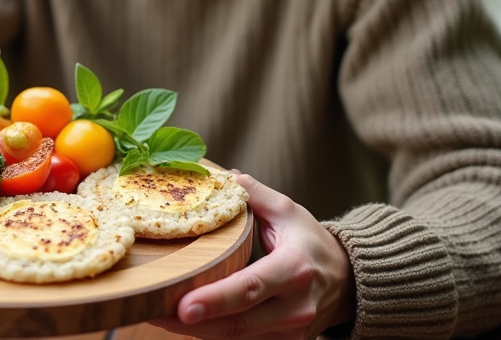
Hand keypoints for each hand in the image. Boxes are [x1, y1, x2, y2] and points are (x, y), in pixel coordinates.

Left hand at [150, 174, 354, 338]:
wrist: (347, 281)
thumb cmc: (310, 242)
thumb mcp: (288, 211)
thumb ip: (254, 194)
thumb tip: (222, 177)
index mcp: (294, 269)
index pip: (252, 287)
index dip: (216, 299)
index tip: (183, 305)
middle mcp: (294, 307)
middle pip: (238, 323)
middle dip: (193, 323)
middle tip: (153, 310)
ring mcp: (289, 332)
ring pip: (236, 338)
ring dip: (195, 331)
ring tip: (156, 313)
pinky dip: (211, 334)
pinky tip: (182, 322)